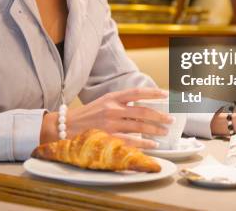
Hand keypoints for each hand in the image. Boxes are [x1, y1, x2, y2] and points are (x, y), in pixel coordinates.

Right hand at [40, 88, 173, 148]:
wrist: (65, 126)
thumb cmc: (87, 115)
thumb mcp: (103, 102)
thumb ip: (120, 103)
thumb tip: (141, 106)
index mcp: (112, 97)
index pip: (136, 92)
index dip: (152, 93)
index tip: (165, 94)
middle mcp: (112, 109)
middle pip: (142, 111)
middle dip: (159, 115)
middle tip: (170, 119)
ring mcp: (110, 124)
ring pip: (139, 127)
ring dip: (155, 130)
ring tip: (164, 132)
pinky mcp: (108, 137)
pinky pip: (130, 141)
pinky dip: (144, 143)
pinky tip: (153, 144)